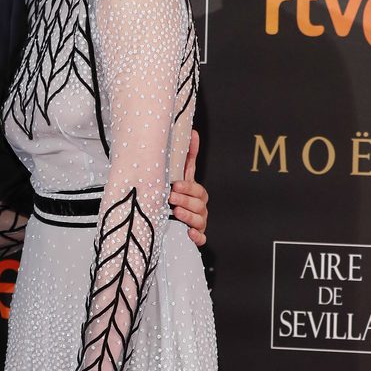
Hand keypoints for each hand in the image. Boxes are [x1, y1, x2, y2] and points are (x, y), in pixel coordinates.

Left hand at [169, 128, 207, 246]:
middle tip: (171, 194)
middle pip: (199, 199)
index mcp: (192, 191)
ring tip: (176, 211)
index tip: (178, 176)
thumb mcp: (170, 181)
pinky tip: (189, 233)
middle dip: (185, 196)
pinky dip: (197, 236)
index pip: (193, 180)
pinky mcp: (197, 237)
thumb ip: (179, 161)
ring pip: (200, 218)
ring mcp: (199, 221)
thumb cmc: (170, 203)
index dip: (188, 175)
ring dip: (188, 214)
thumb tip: (190, 132)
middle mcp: (198, 205)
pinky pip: (201, 237)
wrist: (168, 229)